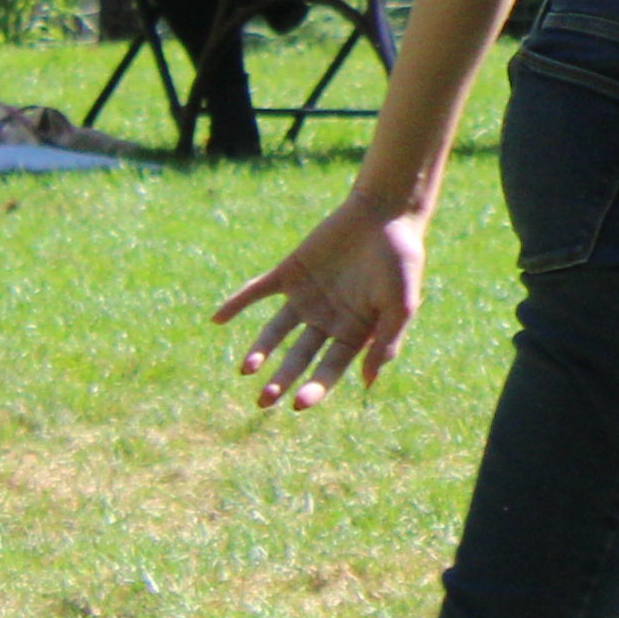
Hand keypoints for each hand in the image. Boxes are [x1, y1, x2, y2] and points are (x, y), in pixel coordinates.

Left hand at [216, 201, 427, 408]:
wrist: (385, 213)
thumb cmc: (401, 260)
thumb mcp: (401, 304)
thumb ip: (385, 341)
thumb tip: (367, 382)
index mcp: (355, 331)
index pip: (330, 367)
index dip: (315, 387)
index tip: (298, 404)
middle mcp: (327, 319)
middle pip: (299, 356)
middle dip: (282, 379)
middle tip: (263, 401)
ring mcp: (306, 296)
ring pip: (276, 331)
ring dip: (260, 350)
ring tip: (246, 370)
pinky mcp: (289, 272)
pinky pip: (258, 292)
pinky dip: (237, 304)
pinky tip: (217, 319)